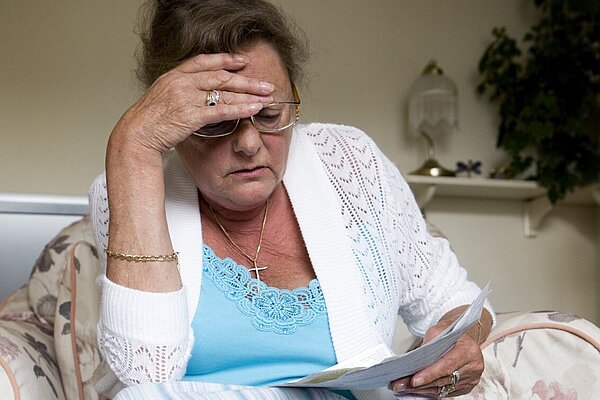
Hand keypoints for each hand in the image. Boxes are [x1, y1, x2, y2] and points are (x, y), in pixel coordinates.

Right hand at [109, 53, 274, 154]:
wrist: (136, 134)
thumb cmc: (148, 120)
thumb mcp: (162, 96)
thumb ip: (181, 90)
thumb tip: (198, 92)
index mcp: (174, 75)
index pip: (205, 61)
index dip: (226, 60)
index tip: (243, 61)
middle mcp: (182, 83)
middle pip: (221, 76)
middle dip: (247, 80)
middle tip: (265, 84)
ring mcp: (187, 98)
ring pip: (225, 92)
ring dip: (249, 94)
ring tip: (266, 97)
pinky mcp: (191, 115)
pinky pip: (221, 110)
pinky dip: (240, 109)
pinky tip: (254, 109)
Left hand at [389, 321, 483, 397]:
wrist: (462, 337)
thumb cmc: (451, 332)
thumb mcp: (439, 329)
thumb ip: (429, 343)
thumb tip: (416, 359)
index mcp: (468, 351)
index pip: (447, 365)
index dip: (430, 374)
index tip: (414, 380)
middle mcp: (473, 367)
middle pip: (443, 379)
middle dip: (420, 383)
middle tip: (400, 384)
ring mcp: (470, 379)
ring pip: (443, 388)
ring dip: (422, 389)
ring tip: (403, 387)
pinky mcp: (465, 387)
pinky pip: (445, 392)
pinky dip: (429, 390)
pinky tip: (416, 389)